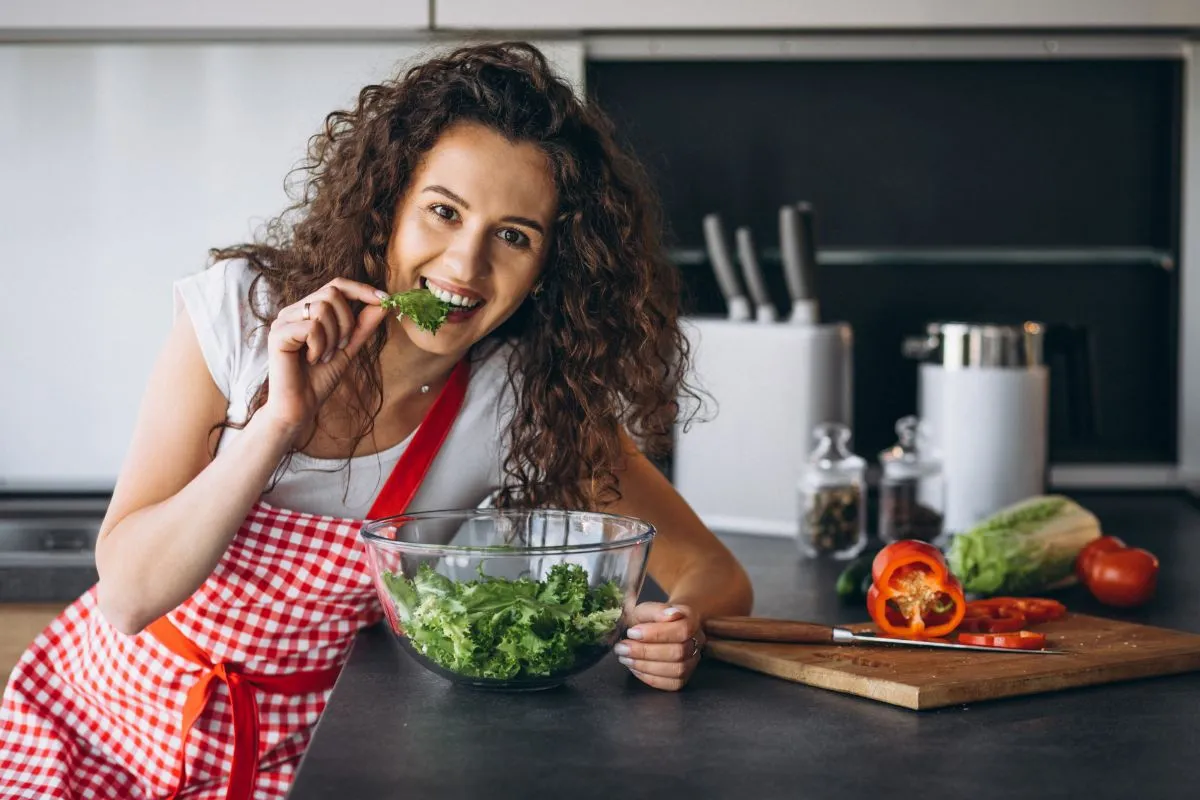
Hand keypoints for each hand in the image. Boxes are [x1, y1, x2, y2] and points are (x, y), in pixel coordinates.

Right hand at [261, 278, 388, 441]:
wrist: (300, 407)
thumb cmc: (320, 379)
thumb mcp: (348, 348)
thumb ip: (363, 325)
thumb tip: (384, 303)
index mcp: (308, 310)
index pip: (337, 285)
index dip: (362, 290)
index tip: (385, 300)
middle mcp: (293, 311)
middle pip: (332, 293)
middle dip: (347, 322)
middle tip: (341, 346)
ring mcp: (283, 321)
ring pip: (322, 308)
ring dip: (333, 336)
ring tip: (325, 356)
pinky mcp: (277, 334)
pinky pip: (311, 327)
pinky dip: (320, 346)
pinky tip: (313, 360)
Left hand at [614, 603, 703, 690]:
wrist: (658, 625)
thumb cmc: (650, 617)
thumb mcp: (645, 607)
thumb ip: (655, 610)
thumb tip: (670, 615)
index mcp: (691, 618)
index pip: (682, 629)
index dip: (657, 634)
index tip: (632, 632)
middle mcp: (697, 640)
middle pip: (678, 652)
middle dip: (646, 652)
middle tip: (622, 648)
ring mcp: (693, 660)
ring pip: (677, 670)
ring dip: (646, 666)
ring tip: (625, 658)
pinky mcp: (684, 677)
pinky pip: (673, 684)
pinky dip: (650, 678)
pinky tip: (635, 668)